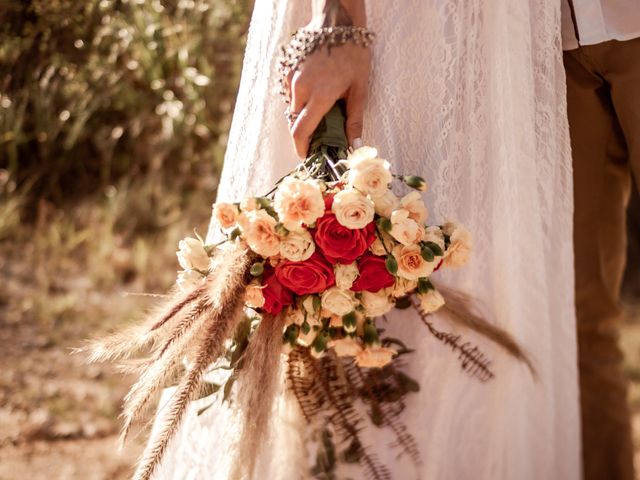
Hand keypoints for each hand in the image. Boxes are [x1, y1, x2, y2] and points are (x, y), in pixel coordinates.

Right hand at [286, 1, 370, 156]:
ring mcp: (291, 77)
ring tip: (321, 105)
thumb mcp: (360, 88)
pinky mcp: (287, 68)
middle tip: (319, 132)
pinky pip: (290, 91)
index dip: (301, 147)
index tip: (306, 155)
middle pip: (295, 120)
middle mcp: (300, 88)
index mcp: (319, 96)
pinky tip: (315, 87)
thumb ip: (354, 119)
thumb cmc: (353, 53)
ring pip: (292, 105)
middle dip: (304, 131)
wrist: (337, 21)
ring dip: (303, 112)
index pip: (301, 131)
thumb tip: (353, 145)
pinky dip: (300, 96)